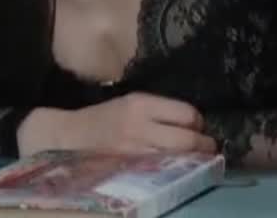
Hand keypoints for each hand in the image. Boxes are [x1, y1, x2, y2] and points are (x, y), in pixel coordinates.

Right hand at [16, 92, 217, 155]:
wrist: (68, 138)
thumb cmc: (103, 119)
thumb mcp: (130, 104)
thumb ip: (159, 111)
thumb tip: (193, 123)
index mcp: (141, 104)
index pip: (187, 114)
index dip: (198, 122)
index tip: (199, 127)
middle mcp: (140, 127)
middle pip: (188, 140)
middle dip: (204, 146)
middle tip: (208, 148)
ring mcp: (136, 152)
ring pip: (180, 159)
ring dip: (195, 161)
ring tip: (199, 162)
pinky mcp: (131, 171)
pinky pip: (164, 173)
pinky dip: (177, 172)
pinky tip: (178, 171)